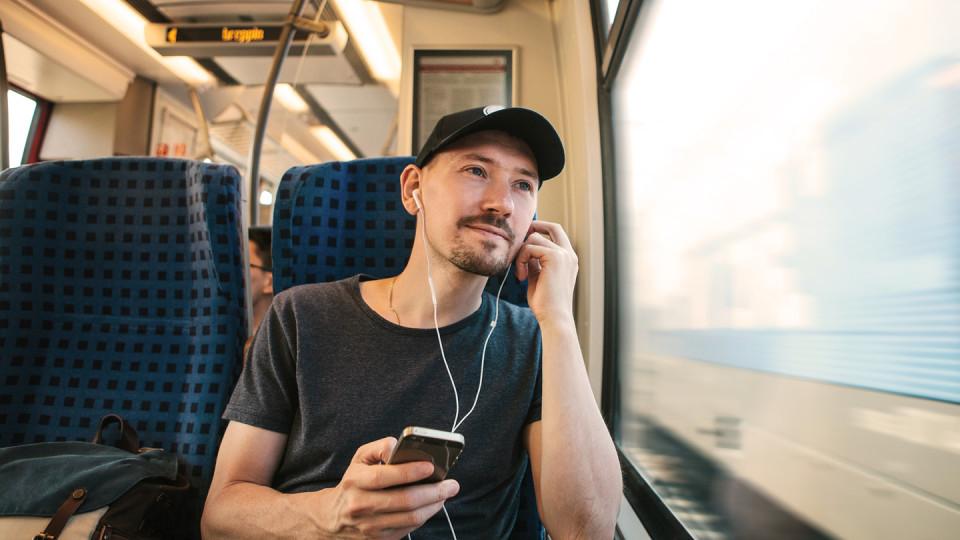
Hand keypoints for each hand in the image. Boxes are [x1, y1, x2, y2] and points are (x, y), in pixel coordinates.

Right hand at [320, 437, 459, 538]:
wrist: (334, 518)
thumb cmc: (354, 482)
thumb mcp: (360, 459)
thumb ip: (379, 447)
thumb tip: (399, 446)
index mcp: (356, 481)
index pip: (384, 476)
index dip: (409, 471)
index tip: (430, 466)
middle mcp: (361, 505)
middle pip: (405, 500)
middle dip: (434, 491)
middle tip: (452, 484)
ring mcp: (370, 526)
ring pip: (411, 517)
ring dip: (434, 505)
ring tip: (446, 493)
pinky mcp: (379, 539)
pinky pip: (409, 528)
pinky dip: (425, 516)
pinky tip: (432, 505)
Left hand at [515, 220, 577, 326]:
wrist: (554, 317)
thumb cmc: (546, 303)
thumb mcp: (539, 277)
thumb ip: (535, 263)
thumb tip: (525, 250)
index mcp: (568, 259)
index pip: (557, 234)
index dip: (542, 229)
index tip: (525, 237)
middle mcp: (569, 254)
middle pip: (553, 227)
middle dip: (534, 227)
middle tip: (519, 240)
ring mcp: (564, 254)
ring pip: (534, 238)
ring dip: (521, 254)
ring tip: (521, 274)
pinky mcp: (555, 257)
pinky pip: (529, 247)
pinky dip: (520, 260)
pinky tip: (521, 277)